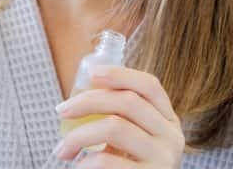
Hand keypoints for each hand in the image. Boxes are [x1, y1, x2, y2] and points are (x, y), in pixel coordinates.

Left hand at [53, 64, 184, 166]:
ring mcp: (164, 159)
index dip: (120, 74)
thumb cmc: (129, 166)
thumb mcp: (132, 138)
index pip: (150, 86)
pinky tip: (79, 165)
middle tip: (61, 110)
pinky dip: (86, 161)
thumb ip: (119, 116)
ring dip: (79, 135)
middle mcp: (172, 137)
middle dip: (86, 101)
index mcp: (168, 120)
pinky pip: (107, 161)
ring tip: (63, 149)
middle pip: (127, 101)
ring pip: (114, 127)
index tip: (91, 73)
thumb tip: (79, 94)